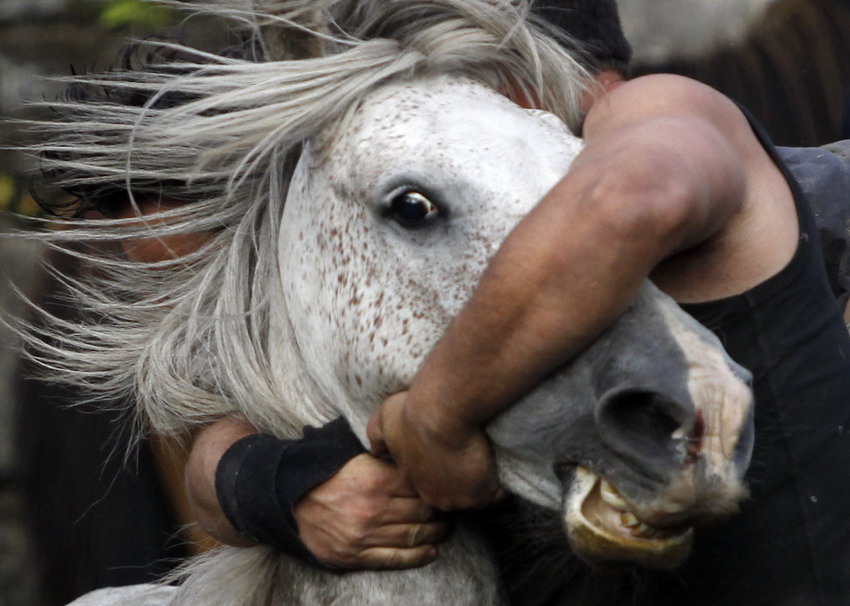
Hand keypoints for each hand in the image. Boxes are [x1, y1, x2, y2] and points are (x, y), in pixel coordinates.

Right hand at [294, 453, 446, 568]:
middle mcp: (374, 508)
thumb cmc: (328, 476)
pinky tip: (431, 551)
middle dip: (440, 512)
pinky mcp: (356, 555)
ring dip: (434, 533)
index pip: (419, 486)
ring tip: (443, 528)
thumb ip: (387, 463)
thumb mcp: (357, 459)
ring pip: (413, 536)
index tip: (443, 487)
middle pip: (422, 512)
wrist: (291, 501)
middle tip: (449, 509)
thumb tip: (417, 461)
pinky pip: (395, 558)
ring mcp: (366, 535)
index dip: (435, 487)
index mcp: (376, 480)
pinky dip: (418, 557)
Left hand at [367, 392, 504, 510]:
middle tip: (471, 457)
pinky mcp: (483, 494)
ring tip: (487, 460)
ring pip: (475, 495)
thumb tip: (375, 448)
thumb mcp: (385, 420)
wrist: (443, 409)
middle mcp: (436, 496)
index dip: (444, 470)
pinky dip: (501, 481)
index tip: (452, 455)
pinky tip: (500, 463)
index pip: (433, 485)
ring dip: (482, 481)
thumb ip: (378, 435)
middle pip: (454, 495)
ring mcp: (460, 499)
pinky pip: (498, 493)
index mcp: (415, 482)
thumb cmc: (412, 411)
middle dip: (463, 481)